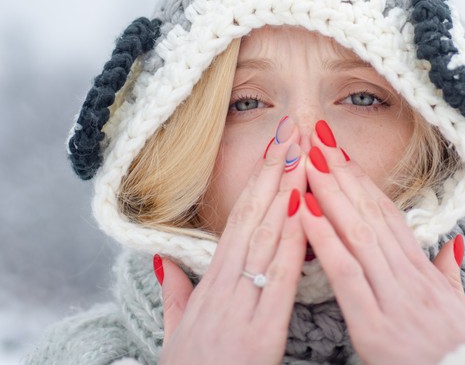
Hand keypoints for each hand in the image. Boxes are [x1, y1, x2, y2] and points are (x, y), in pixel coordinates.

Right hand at [157, 120, 306, 364]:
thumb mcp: (174, 332)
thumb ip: (173, 293)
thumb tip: (161, 259)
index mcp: (209, 287)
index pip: (239, 221)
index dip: (258, 182)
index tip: (275, 147)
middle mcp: (224, 289)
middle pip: (253, 219)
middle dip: (274, 171)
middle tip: (292, 130)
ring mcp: (241, 308)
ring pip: (266, 239)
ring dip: (286, 192)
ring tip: (301, 153)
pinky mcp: (260, 334)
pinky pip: (279, 280)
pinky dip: (291, 243)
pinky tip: (302, 210)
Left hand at [299, 121, 464, 364]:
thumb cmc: (457, 351)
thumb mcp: (455, 307)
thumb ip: (448, 274)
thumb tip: (453, 245)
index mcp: (421, 271)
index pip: (387, 215)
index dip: (362, 180)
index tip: (339, 150)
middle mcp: (408, 276)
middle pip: (370, 213)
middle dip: (342, 172)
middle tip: (317, 135)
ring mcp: (392, 297)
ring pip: (358, 234)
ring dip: (330, 193)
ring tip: (307, 159)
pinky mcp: (374, 324)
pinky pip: (346, 274)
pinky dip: (324, 240)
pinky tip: (304, 211)